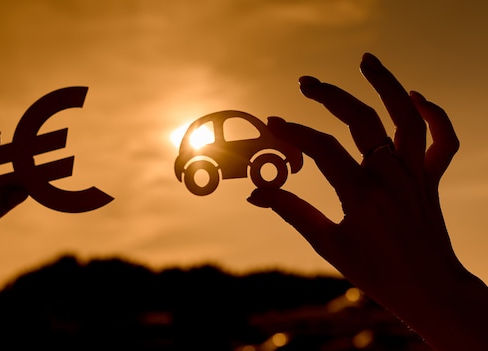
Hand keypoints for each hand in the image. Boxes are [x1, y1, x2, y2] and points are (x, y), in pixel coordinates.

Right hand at [248, 53, 487, 349]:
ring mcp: (415, 175)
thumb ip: (292, 211)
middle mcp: (391, 177)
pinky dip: (433, 115)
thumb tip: (255, 193)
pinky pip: (441, 141)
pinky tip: (415, 98)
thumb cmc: (377, 272)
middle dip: (329, 95)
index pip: (322, 149)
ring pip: (405, 118)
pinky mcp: (430, 179)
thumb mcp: (328, 245)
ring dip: (387, 84)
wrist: (430, 290)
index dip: (293, 132)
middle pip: (361, 120)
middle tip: (305, 82)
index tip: (273, 122)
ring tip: (366, 60)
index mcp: (362, 195)